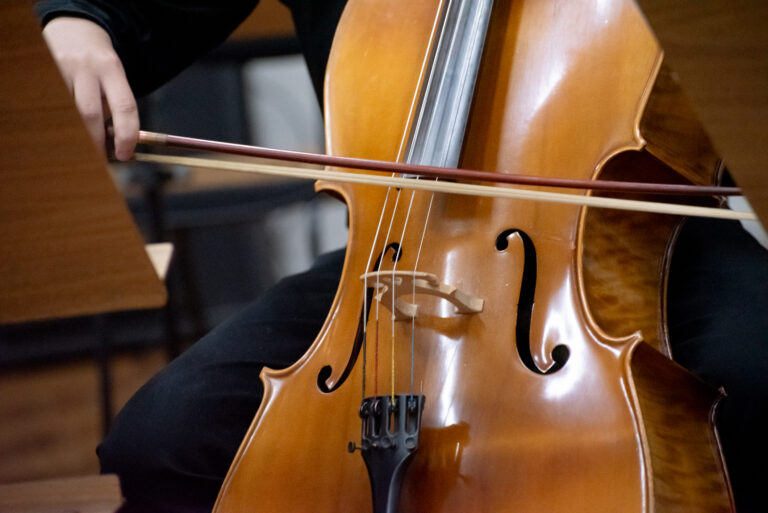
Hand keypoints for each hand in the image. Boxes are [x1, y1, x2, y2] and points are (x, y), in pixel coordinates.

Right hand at [42, 17, 138, 160]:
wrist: (74, 28)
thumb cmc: (100, 62)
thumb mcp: (115, 76)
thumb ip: (115, 104)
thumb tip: (114, 141)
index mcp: (112, 69)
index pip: (125, 107)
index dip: (126, 135)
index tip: (124, 154)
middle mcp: (86, 68)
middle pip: (90, 114)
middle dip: (96, 141)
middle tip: (101, 157)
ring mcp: (61, 70)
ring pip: (69, 113)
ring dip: (79, 130)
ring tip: (85, 134)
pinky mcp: (45, 74)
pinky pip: (55, 107)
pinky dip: (64, 120)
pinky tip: (69, 121)